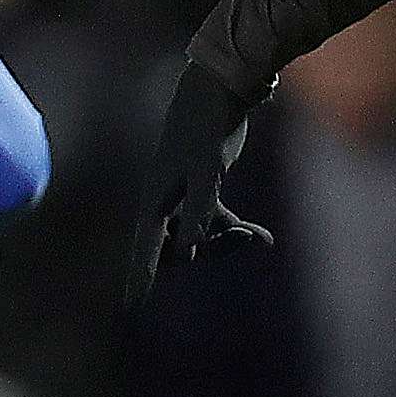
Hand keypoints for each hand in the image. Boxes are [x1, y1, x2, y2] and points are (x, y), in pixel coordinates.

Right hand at [130, 60, 270, 297]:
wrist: (220, 89)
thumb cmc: (207, 128)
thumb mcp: (207, 170)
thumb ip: (199, 211)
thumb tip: (187, 251)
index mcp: (156, 199)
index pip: (146, 246)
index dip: (140, 277)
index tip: (132, 307)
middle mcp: (165, 201)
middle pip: (179, 247)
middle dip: (208, 251)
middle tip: (245, 238)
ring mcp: (184, 195)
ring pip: (200, 236)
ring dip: (228, 242)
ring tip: (258, 238)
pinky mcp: (204, 187)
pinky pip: (216, 222)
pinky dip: (237, 230)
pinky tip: (263, 237)